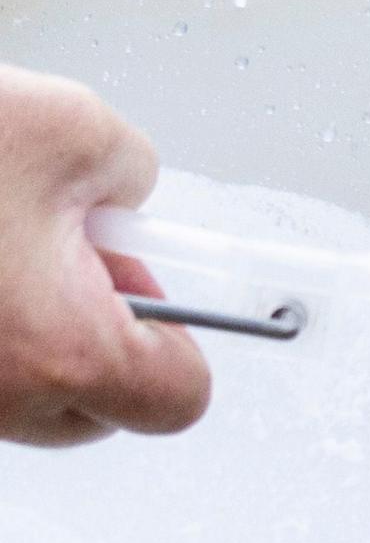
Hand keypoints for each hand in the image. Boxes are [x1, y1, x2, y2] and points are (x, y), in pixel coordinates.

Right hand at [0, 66, 206, 444]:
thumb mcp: (70, 129)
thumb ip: (128, 173)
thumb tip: (118, 198)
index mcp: (60, 352)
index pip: (173, 398)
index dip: (180, 339)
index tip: (151, 286)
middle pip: (88, 413)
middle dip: (93, 340)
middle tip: (65, 255)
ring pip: (12, 399)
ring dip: (19, 338)